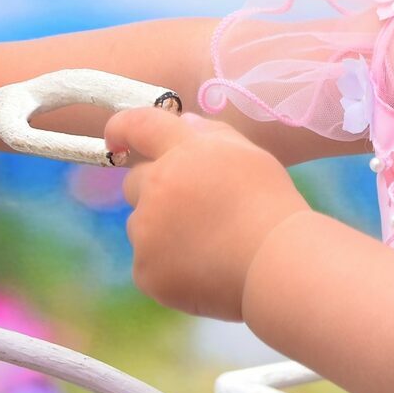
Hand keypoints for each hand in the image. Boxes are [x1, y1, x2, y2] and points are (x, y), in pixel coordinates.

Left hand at [104, 107, 312, 321]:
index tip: (116, 138)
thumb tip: (184, 123)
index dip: (122, 127)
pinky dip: (169, 265)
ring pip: (142, 225)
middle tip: (196, 208)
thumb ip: (212, 134)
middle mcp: (157, 186)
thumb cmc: (272, 206)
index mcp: (184, 152)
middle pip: (134, 181)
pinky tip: (204, 267)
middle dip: (155, 189)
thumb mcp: (251, 156)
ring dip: (163, 229)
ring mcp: (147, 230)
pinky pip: (148, 262)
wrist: (276, 263)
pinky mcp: (146, 270)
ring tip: (209, 244)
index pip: (140, 125)